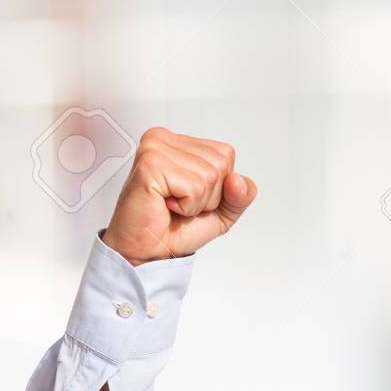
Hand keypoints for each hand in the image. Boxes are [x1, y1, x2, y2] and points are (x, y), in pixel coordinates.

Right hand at [101, 127, 256, 265]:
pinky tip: (165, 205)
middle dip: (208, 195)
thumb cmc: (175, 228)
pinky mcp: (150, 164)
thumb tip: (238, 180)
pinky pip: (194, 187)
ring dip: (196, 202)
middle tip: (179, 202)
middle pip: (220, 164)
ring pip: (209, 175)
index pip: (226, 154)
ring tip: (172, 204)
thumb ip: (242, 194)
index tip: (189, 194)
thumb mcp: (223, 210)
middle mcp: (165, 139)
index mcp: (180, 142)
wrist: (148, 251)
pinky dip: (186, 205)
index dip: (218, 185)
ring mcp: (156, 149)